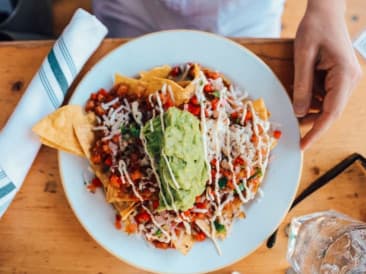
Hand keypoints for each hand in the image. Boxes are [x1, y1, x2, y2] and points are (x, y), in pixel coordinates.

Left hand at [293, 0, 361, 149]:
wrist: (325, 11)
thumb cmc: (314, 28)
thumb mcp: (303, 57)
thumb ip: (302, 86)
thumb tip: (300, 112)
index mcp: (345, 75)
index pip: (331, 112)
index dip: (317, 132)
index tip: (303, 145)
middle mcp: (351, 79)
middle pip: (331, 111)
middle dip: (312, 123)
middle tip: (293, 132)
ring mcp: (347, 78)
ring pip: (328, 105)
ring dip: (310, 112)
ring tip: (292, 113)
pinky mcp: (340, 76)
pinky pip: (326, 95)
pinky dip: (312, 100)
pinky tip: (299, 99)